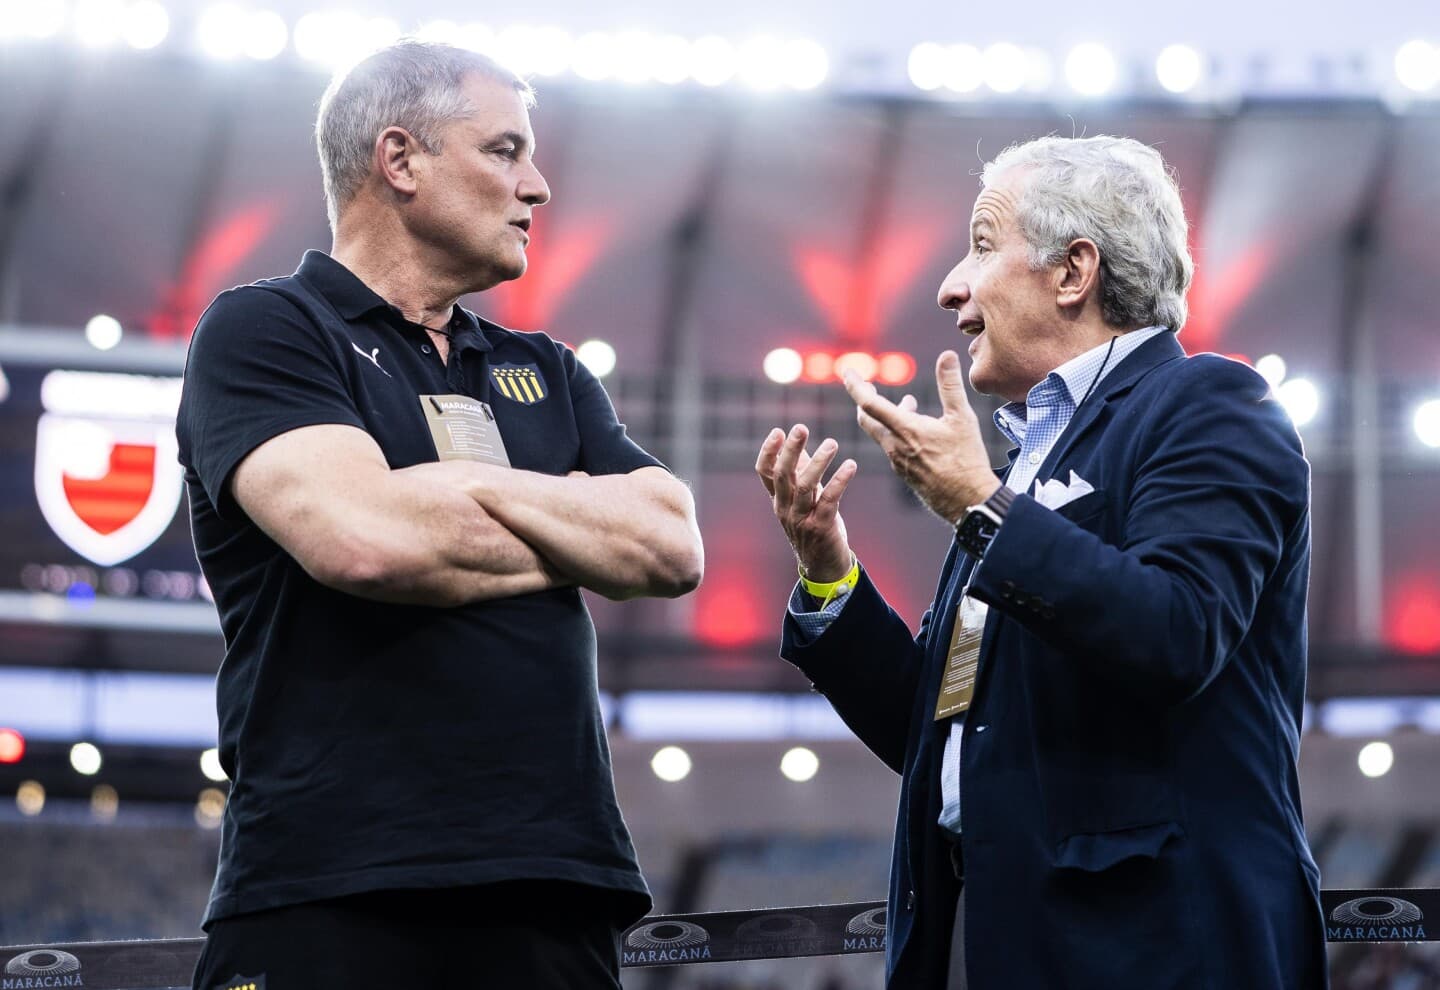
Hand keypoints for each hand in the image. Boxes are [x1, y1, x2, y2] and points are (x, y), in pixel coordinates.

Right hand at [755, 424, 855, 581]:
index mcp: (778, 500)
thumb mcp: (803, 500)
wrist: (824, 568)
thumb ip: (800, 473)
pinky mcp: (821, 528)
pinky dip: (839, 481)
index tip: (777, 431)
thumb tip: (799, 444)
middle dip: (790, 450)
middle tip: (800, 428)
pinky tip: (850, 465)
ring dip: (818, 462)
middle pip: (783, 476)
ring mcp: (801, 520)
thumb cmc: (814, 527)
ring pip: (805, 487)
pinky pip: (829, 501)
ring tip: (832, 443)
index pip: (765, 472)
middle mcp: (785, 509)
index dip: (769, 452)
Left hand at [842, 350, 999, 522]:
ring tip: (908, 403)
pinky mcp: (905, 473)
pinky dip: (898, 433)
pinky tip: (917, 432)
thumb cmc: (966, 459)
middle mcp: (895, 446)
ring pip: (883, 434)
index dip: (856, 386)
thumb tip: (947, 355)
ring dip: (889, 416)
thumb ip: (950, 385)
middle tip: (870, 386)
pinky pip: (893, 448)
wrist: (967, 501)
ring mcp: (898, 462)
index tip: (846, 372)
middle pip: (867, 419)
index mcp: (905, 430)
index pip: (869, 404)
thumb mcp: (962, 418)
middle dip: (865, 400)